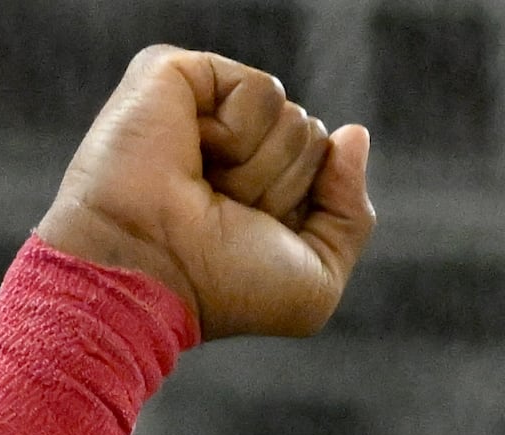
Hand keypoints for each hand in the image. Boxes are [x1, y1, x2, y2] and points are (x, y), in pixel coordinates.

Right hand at [36, 47, 375, 340]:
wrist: (150, 275)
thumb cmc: (218, 290)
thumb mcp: (316, 281)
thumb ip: (351, 214)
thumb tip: (354, 134)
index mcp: (257, 184)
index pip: (325, 164)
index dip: (303, 207)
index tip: (250, 235)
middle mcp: (230, 144)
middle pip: (311, 135)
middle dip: (281, 187)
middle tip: (221, 212)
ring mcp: (201, 108)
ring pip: (290, 113)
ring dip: (257, 168)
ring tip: (202, 188)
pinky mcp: (176, 75)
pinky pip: (259, 90)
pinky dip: (237, 133)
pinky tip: (192, 154)